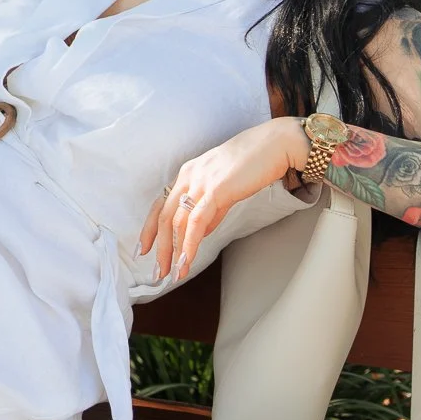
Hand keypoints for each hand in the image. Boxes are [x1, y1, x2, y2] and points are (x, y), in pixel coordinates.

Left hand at [137, 117, 307, 282]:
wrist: (275, 145)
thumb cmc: (254, 163)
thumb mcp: (225, 187)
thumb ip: (212, 210)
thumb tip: (200, 233)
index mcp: (188, 173)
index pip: (161, 204)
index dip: (150, 228)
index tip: (145, 249)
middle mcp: (189, 176)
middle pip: (164, 217)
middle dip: (159, 247)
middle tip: (159, 272)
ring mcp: (200, 182)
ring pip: (177, 222)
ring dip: (174, 251)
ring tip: (174, 273)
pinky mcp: (216, 190)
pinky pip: (196, 222)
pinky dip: (189, 244)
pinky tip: (187, 260)